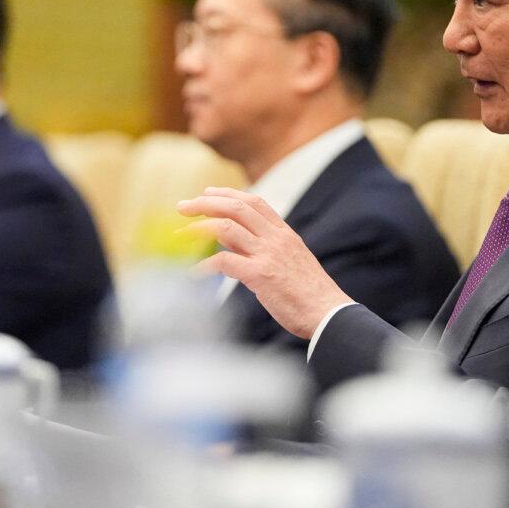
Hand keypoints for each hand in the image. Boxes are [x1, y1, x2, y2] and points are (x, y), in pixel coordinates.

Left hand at [177, 187, 351, 338]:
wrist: (329, 314)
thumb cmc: (309, 295)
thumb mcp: (291, 262)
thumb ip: (266, 249)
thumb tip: (234, 244)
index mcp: (285, 234)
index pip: (254, 202)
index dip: (227, 194)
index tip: (207, 194)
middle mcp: (276, 239)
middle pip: (236, 207)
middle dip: (205, 204)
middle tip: (182, 207)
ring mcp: (268, 255)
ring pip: (226, 228)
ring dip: (197, 229)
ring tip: (179, 234)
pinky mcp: (261, 276)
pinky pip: (224, 262)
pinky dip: (204, 265)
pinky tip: (194, 272)